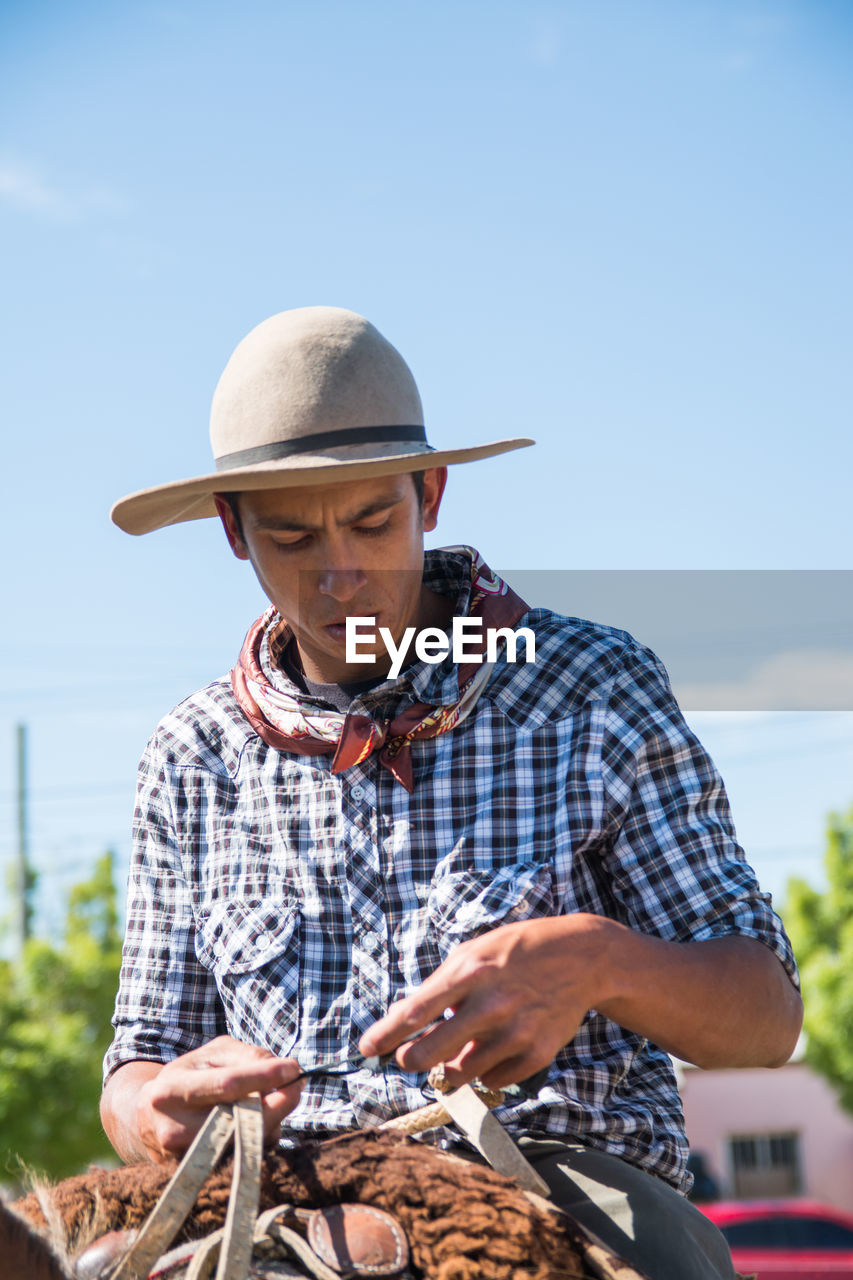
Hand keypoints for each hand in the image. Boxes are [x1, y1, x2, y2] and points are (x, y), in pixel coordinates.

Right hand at [135, 1036, 303, 1161]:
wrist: (145, 1119)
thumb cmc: (186, 1078)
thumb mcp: (210, 1055)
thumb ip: (246, 1056)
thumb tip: (284, 1072)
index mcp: (171, 1091)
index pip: (226, 1085)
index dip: (263, 1077)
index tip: (293, 1069)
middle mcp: (174, 1130)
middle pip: (241, 1119)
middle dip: (277, 1102)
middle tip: (297, 1084)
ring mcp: (184, 1161)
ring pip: (246, 1142)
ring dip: (269, 1122)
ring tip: (268, 1102)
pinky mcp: (197, 1179)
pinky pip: (243, 1159)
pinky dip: (257, 1140)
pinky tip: (253, 1124)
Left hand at [359, 915, 611, 1089]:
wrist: (582, 958)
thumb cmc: (516, 952)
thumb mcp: (476, 952)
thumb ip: (444, 986)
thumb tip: (411, 1025)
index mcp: (470, 971)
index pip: (417, 1010)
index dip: (386, 1033)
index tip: (366, 1049)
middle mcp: (492, 1003)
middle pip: (433, 1052)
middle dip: (411, 1061)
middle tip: (406, 1060)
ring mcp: (516, 1031)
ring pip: (461, 1072)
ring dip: (452, 1067)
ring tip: (462, 1045)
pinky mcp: (537, 1053)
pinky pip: (493, 1080)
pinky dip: (486, 1070)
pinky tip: (496, 1047)